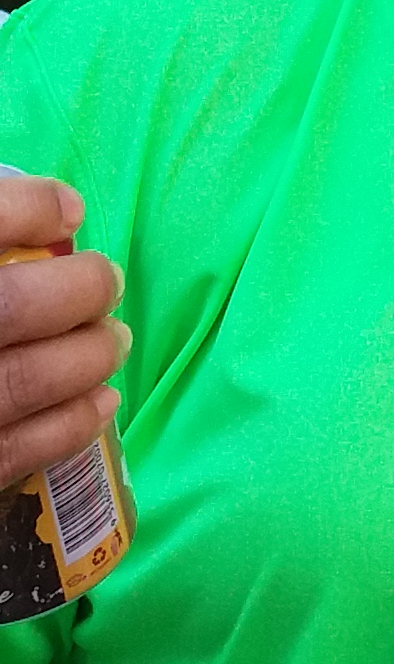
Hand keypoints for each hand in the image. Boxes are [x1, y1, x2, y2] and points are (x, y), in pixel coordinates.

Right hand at [0, 178, 127, 485]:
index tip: (69, 211)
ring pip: (20, 383)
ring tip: (113, 338)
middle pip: (8, 309)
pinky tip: (100, 401)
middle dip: (76, 291)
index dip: (26, 210)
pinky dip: (68, 426)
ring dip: (86, 357)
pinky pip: (11, 453)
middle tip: (106, 279)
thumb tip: (46, 212)